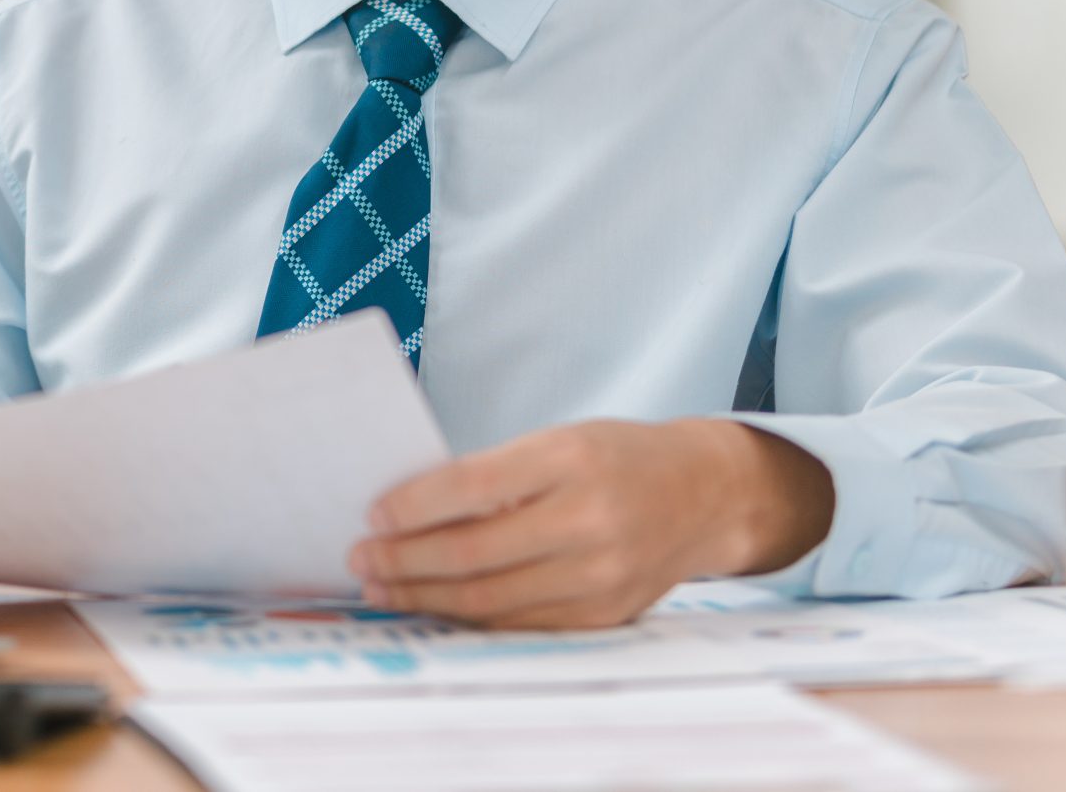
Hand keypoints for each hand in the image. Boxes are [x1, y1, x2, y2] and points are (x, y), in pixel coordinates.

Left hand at [348, 419, 833, 628]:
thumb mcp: (558, 441)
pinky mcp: (605, 615)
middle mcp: (589, 521)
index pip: (474, 487)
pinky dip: (469, 618)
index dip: (415, 506)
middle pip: (475, 553)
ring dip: (425, 596)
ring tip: (383, 587)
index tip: (373, 514)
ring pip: (492, 599)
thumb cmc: (616, 458)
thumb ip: (494, 474)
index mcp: (571, 460)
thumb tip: (410, 510)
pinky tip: (434, 605)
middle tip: (361, 558)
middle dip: (405, 560)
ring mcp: (601, 575)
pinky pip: (520, 624)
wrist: (704, 494)